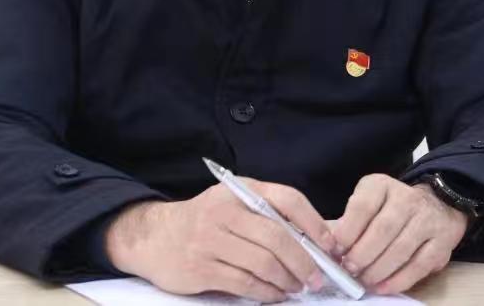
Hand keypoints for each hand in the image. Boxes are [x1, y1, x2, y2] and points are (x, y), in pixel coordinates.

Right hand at [105, 181, 334, 302]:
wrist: (154, 236)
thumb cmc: (205, 221)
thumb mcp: (233, 204)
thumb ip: (267, 215)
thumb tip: (315, 241)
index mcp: (239, 190)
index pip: (286, 199)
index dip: (313, 223)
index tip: (330, 245)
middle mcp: (224, 211)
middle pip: (277, 237)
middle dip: (304, 262)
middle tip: (317, 278)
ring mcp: (210, 239)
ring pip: (263, 263)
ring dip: (287, 280)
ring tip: (295, 287)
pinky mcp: (200, 268)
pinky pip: (245, 283)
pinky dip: (267, 293)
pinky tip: (274, 294)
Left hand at [331, 175, 467, 294]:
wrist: (437, 204)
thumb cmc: (391, 208)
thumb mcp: (368, 202)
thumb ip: (348, 222)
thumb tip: (324, 245)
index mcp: (382, 185)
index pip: (363, 206)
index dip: (348, 231)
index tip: (336, 250)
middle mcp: (407, 198)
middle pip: (383, 229)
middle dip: (362, 254)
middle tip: (349, 269)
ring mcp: (427, 220)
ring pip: (401, 248)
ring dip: (378, 269)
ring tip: (364, 280)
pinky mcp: (442, 243)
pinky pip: (419, 265)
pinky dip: (398, 280)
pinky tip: (383, 287)